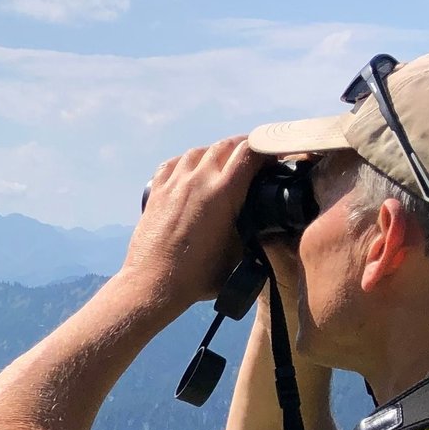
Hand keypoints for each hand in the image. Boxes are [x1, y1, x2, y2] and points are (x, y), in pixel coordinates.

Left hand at [118, 137, 263, 309]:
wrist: (154, 284)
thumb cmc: (198, 276)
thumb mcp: (241, 253)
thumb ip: (258, 232)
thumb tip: (272, 223)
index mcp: (223, 192)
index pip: (250, 152)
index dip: (267, 150)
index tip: (274, 159)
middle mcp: (197, 180)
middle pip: (226, 145)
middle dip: (244, 147)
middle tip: (255, 157)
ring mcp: (174, 183)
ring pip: (199, 151)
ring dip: (216, 153)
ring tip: (225, 164)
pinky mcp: (156, 192)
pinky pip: (173, 164)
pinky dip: (187, 162)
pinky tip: (192, 170)